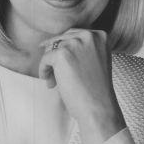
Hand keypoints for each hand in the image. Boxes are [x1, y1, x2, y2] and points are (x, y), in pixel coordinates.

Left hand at [38, 29, 125, 143]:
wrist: (98, 108)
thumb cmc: (96, 90)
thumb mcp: (95, 61)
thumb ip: (82, 49)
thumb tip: (50, 44)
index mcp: (100, 36)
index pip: (73, 35)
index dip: (66, 51)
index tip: (65, 67)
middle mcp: (88, 36)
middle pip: (60, 40)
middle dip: (56, 57)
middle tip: (58, 76)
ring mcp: (75, 43)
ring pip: (51, 49)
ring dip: (50, 66)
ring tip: (54, 82)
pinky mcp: (62, 54)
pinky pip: (44, 60)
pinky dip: (44, 72)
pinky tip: (51, 84)